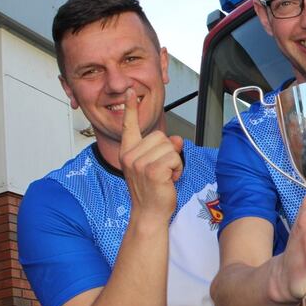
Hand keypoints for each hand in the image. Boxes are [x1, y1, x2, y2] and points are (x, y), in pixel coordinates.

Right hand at [118, 88, 184, 220]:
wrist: (149, 213)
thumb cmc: (152, 191)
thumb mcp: (155, 165)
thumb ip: (162, 149)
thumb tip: (176, 139)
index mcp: (128, 152)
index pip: (129, 126)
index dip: (130, 108)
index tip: (130, 92)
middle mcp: (130, 155)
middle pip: (160, 136)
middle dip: (168, 152)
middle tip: (162, 170)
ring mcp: (139, 163)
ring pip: (169, 147)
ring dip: (174, 162)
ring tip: (165, 176)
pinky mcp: (151, 170)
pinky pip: (174, 158)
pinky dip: (177, 169)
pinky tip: (169, 180)